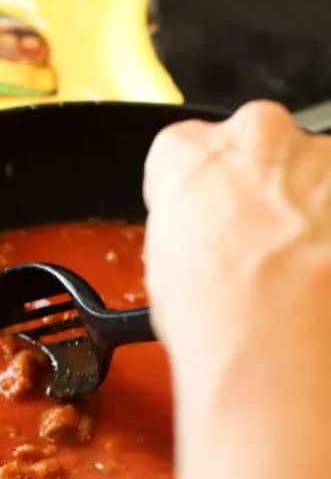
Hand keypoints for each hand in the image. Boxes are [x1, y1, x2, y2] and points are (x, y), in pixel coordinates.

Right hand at [143, 101, 330, 367]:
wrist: (278, 343)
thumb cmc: (216, 311)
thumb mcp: (164, 269)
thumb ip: (187, 228)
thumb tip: (204, 243)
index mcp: (188, 150)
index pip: (187, 155)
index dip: (201, 196)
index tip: (207, 223)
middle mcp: (255, 135)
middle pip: (259, 151)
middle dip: (261, 191)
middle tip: (256, 248)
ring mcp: (320, 156)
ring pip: (313, 175)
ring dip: (307, 212)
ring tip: (295, 272)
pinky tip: (320, 273)